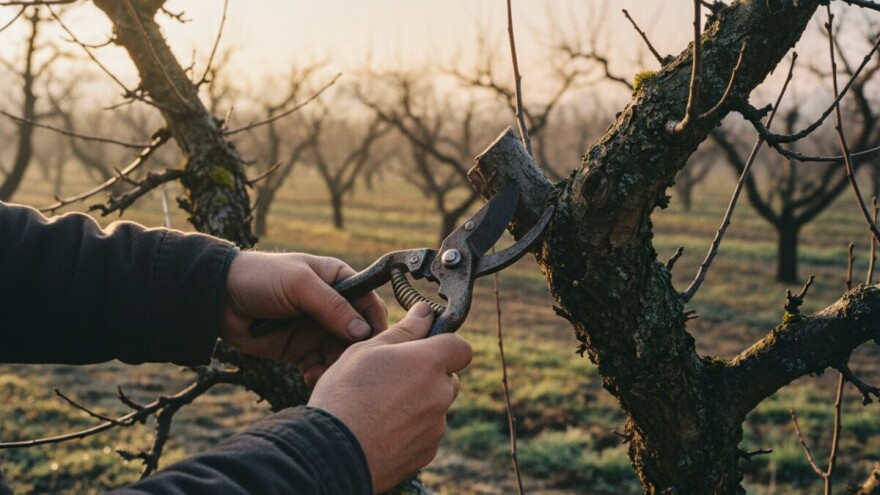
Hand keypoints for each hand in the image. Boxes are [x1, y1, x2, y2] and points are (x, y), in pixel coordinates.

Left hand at [221, 251, 387, 384]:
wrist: (218, 298)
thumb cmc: (261, 278)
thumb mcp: (299, 284)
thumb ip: (332, 305)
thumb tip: (362, 331)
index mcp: (339, 281)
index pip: (369, 304)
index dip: (375, 324)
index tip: (375, 345)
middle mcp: (333, 306)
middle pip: (358, 334)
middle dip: (355, 351)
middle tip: (348, 365)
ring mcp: (317, 329)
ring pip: (340, 353)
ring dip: (337, 366)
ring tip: (327, 374)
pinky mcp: (301, 350)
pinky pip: (319, 366)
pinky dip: (319, 373)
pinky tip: (311, 377)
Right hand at [308, 302, 472, 492]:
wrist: (331, 453)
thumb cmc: (344, 394)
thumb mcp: (366, 350)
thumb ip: (404, 330)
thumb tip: (426, 312)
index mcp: (428, 363)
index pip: (460, 347)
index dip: (443, 344)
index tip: (423, 347)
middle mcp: (439, 394)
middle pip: (447, 378)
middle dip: (428, 376)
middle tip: (392, 379)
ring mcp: (436, 427)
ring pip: (435, 407)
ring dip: (417, 404)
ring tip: (379, 409)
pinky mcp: (427, 453)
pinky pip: (426, 433)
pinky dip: (410, 430)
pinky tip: (380, 431)